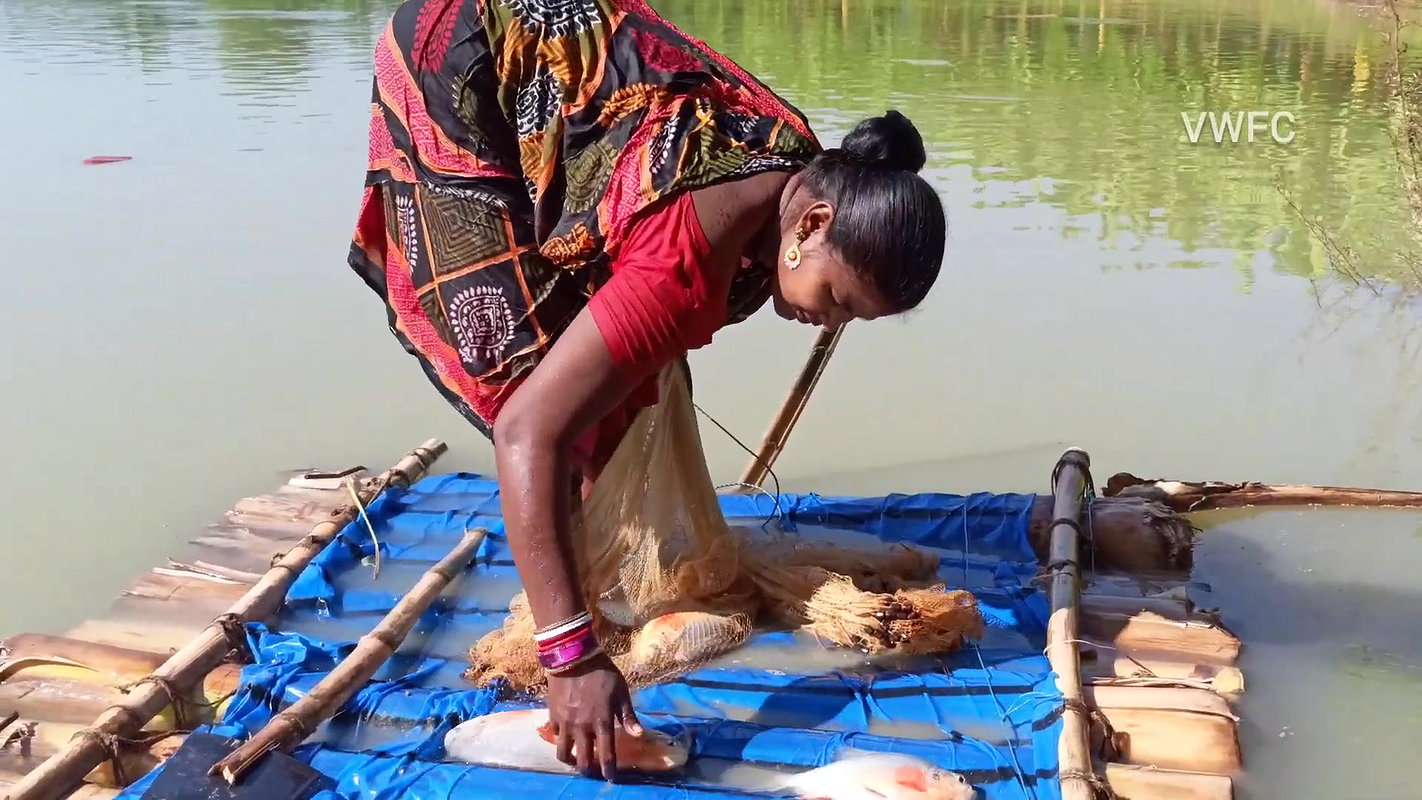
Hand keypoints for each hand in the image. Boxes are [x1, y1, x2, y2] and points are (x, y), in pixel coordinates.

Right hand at [546, 652, 641, 780]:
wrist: (573, 657)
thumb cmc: (602, 673)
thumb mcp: (621, 691)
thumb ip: (628, 715)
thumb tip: (639, 735)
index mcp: (602, 722)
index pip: (606, 755)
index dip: (609, 771)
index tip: (611, 778)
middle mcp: (582, 728)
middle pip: (583, 761)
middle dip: (589, 770)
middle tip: (593, 770)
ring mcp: (565, 724)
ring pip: (563, 754)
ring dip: (571, 760)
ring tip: (577, 758)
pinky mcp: (553, 716)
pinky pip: (555, 736)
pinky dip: (561, 740)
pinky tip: (566, 736)